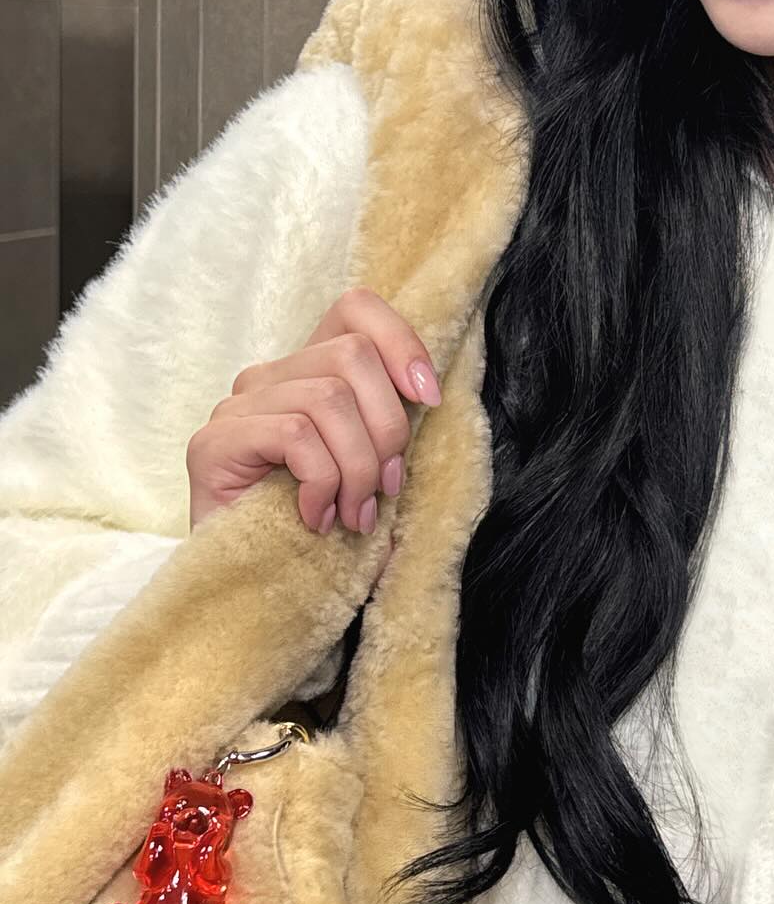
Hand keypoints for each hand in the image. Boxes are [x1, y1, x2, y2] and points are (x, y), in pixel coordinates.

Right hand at [187, 286, 440, 541]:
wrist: (256, 595)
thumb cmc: (322, 532)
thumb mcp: (371, 470)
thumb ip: (388, 425)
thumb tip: (429, 393)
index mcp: (311, 373)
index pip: (355, 308)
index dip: (401, 341)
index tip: (428, 400)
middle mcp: (269, 378)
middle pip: (352, 355)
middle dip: (387, 428)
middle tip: (384, 489)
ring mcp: (237, 407)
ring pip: (328, 397)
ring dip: (357, 467)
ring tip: (354, 515)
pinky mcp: (213, 443)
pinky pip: (295, 435)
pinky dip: (322, 482)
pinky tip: (316, 519)